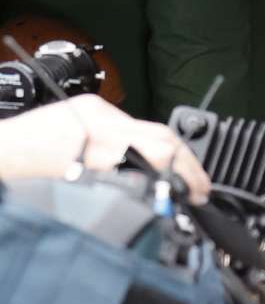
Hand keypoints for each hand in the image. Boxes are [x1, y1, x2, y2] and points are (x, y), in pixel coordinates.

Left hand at [0, 94, 210, 203]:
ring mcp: (95, 112)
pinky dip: (146, 148)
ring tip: (182, 179)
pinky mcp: (90, 112)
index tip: (199, 191)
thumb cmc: (24, 170)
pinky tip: (151, 166)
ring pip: (149, 131)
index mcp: (99, 133)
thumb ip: (123, 185)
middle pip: (162, 134)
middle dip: (188, 162)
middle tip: (201, 187)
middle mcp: (100, 117)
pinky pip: (129, 129)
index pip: (161, 146)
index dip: (188, 170)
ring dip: (170, 156)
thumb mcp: (79, 187)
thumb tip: (160, 192)